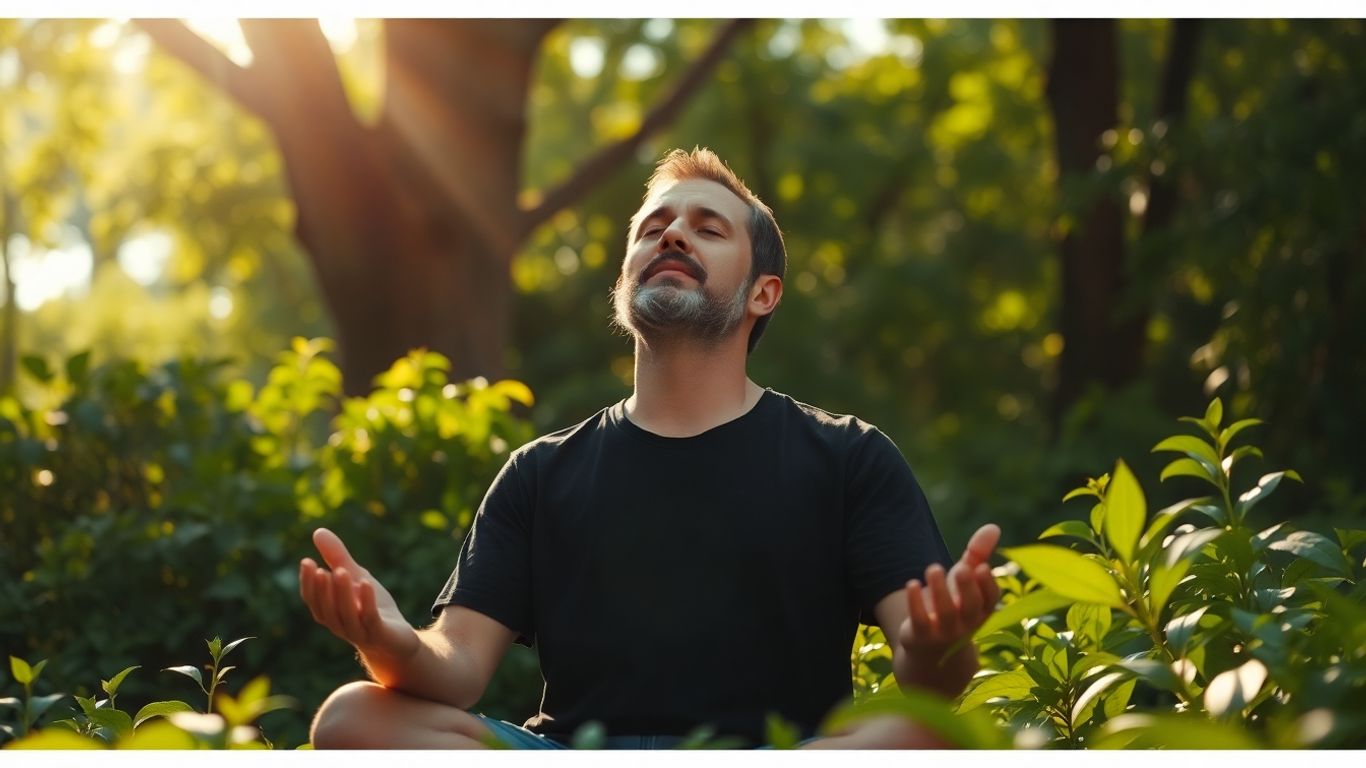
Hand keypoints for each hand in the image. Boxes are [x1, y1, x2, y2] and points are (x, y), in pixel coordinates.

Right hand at [299, 528, 419, 661]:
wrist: (398, 640)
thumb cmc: (373, 607)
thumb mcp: (356, 577)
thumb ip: (338, 558)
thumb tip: (317, 531)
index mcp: (331, 613)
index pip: (313, 601)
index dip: (308, 583)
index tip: (306, 561)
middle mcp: (341, 625)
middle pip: (326, 610)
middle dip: (321, 590)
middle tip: (318, 568)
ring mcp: (361, 632)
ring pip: (345, 616)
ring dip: (341, 594)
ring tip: (340, 572)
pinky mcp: (380, 634)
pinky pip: (371, 619)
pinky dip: (367, 602)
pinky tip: (366, 583)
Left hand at [897, 523, 1001, 654]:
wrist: (930, 648)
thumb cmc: (953, 605)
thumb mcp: (965, 580)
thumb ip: (978, 555)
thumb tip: (994, 527)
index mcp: (981, 610)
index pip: (990, 599)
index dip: (987, 585)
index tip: (981, 567)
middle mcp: (967, 624)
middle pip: (971, 607)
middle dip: (967, 588)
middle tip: (961, 568)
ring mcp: (945, 632)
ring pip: (946, 613)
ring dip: (940, 591)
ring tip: (933, 568)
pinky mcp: (921, 636)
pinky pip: (920, 621)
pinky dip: (915, 603)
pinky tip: (911, 583)